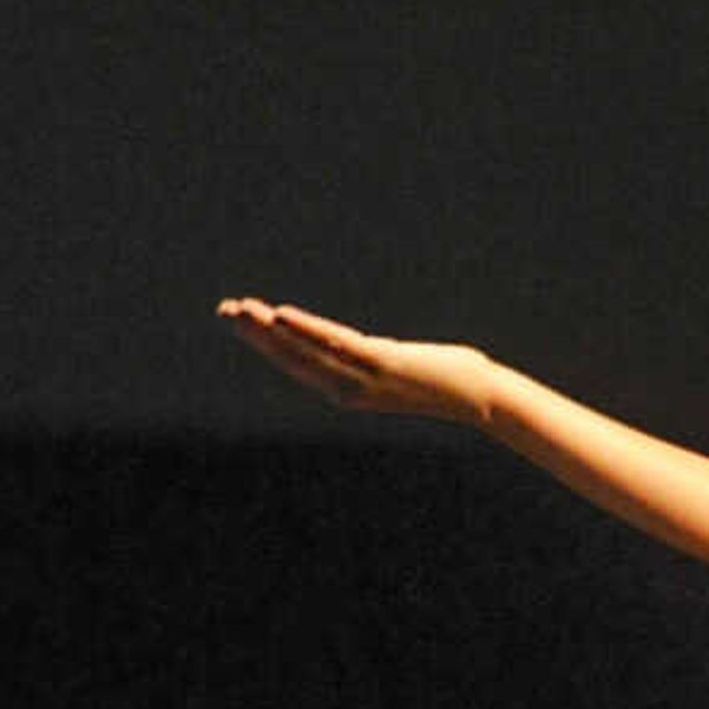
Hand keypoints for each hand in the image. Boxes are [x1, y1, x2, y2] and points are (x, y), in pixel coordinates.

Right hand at [217, 297, 504, 425]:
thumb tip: (357, 345)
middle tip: (224, 310)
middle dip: (256, 334)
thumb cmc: (448, 380)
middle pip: (292, 358)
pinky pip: (335, 345)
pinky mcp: (382, 365)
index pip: (297, 362)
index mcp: (349, 388)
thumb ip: (372, 358)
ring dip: (271, 331)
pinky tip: (282, 315)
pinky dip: (306, 331)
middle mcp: (349, 388)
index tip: (238, 318)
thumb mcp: (399, 366)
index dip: (265, 342)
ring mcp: (363, 378)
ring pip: (306, 352)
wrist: (483, 397)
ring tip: (242, 310)